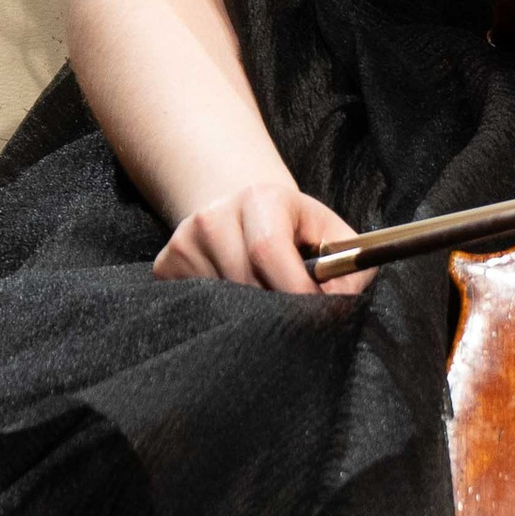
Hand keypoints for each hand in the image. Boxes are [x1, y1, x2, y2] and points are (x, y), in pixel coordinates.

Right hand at [153, 181, 370, 295]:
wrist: (242, 210)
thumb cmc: (295, 229)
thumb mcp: (329, 235)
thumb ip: (347, 266)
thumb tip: (342, 307)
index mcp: (260, 198)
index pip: (269, 251)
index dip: (295, 291)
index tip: (315, 315)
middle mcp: (214, 215)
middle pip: (245, 282)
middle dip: (276, 309)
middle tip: (293, 317)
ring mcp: (185, 240)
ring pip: (222, 303)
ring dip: (249, 314)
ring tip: (265, 300)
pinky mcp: (167, 264)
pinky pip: (197, 307)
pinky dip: (222, 314)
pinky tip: (235, 297)